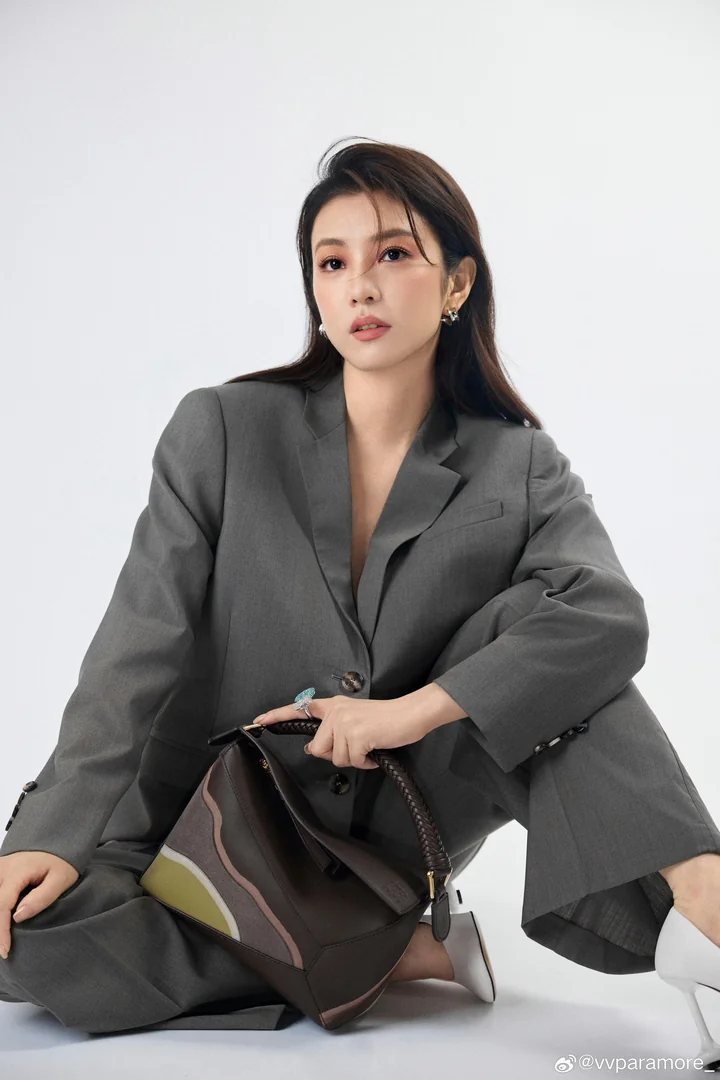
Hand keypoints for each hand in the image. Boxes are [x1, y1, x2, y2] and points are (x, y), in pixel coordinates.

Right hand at [0, 851, 78, 958]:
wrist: (57, 848)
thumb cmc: (61, 865)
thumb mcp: (61, 880)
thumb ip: (41, 898)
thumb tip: (18, 917)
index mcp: (18, 870)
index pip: (2, 904)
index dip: (1, 930)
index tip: (5, 950)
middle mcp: (3, 867)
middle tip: (4, 947)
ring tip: (3, 938)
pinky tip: (3, 921)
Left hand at [253, 695, 434, 769]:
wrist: (410, 714)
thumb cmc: (387, 720)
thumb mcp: (356, 720)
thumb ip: (334, 731)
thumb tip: (314, 749)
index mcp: (334, 706)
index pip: (301, 708)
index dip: (278, 715)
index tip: (259, 720)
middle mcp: (336, 711)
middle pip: (317, 748)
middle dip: (335, 755)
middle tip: (356, 747)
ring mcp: (345, 722)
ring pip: (335, 758)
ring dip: (354, 759)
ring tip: (369, 746)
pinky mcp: (356, 734)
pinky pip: (352, 761)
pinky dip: (365, 763)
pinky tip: (374, 751)